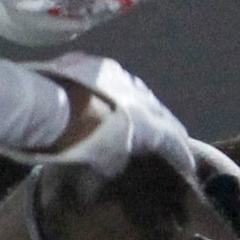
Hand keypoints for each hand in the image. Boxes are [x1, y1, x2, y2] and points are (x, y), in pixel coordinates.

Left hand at [11, 52, 192, 175]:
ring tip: (144, 117)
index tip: (190, 166)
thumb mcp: (98, 161)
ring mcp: (122, 78)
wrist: (50, 103)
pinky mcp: (99, 65)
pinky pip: (118, 80)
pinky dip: (121, 93)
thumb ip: (112, 167)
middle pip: (163, 115)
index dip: (182, 156)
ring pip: (142, 94)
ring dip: (146, 108)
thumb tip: (108, 173)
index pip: (173, 141)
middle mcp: (142, 98)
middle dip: (170, 130)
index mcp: (148, 123)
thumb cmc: (79, 138)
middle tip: (175, 140)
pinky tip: (113, 96)